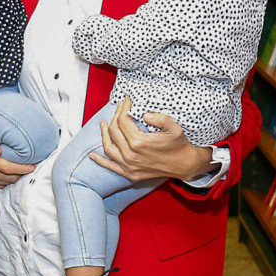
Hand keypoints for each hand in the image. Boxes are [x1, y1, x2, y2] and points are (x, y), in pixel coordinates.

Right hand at [0, 131, 33, 189]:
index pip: (8, 167)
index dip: (21, 168)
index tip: (32, 166)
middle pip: (8, 177)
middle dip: (20, 174)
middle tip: (29, 170)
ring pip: (3, 183)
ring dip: (13, 179)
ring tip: (21, 173)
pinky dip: (4, 183)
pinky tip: (8, 177)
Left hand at [89, 97, 214, 181]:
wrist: (184, 165)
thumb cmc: (178, 144)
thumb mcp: (174, 127)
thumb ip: (160, 118)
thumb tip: (144, 114)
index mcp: (139, 142)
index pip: (122, 121)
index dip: (123, 108)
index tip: (126, 101)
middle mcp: (130, 155)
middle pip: (114, 131)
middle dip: (115, 116)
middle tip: (119, 109)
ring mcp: (129, 166)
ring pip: (108, 147)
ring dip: (104, 134)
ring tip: (104, 124)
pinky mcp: (129, 174)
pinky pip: (110, 166)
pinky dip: (100, 161)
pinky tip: (92, 156)